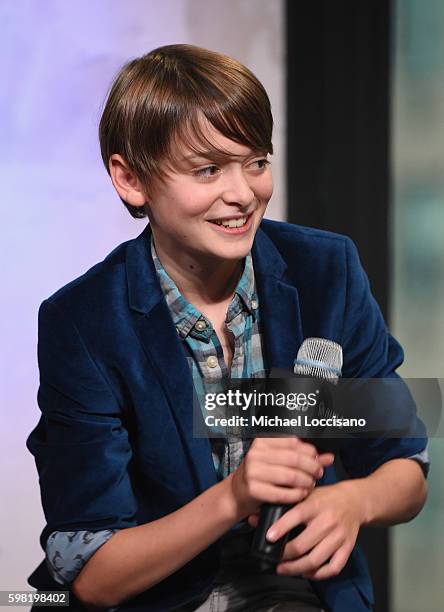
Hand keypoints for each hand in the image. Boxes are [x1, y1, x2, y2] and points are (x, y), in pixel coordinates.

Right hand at [229, 437, 333, 518]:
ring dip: (306, 483)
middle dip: (311, 468)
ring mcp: (253, 471)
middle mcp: (256, 453)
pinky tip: (301, 495)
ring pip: (291, 476)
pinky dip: (296, 495)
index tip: (317, 461)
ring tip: (310, 485)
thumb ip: (304, 457)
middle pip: (294, 459)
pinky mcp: (254, 489)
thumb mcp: (279, 461)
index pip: (293, 442)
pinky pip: (283, 493)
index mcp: (263, 441)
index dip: (310, 453)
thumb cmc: (262, 474)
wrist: (238, 492)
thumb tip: (329, 457)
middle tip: (318, 474)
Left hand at [249, 481, 364, 579]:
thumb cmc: (325, 498)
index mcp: (315, 505)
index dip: (281, 528)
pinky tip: (307, 572)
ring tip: (283, 569)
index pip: (296, 516)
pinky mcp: (348, 547)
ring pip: (315, 560)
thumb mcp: (305, 495)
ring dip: (297, 568)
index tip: (269, 537)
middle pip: (303, 544)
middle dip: (285, 555)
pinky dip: (318, 574)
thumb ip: (282, 506)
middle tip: (273, 558)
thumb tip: (254, 518)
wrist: (355, 501)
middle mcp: (327, 521)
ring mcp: (339, 536)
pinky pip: (333, 567)